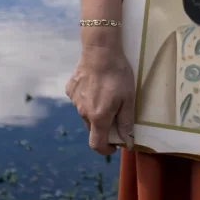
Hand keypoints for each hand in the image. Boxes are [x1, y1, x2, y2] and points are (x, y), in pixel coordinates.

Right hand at [65, 30, 135, 155]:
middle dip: (104, 127)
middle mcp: (83, 112)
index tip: (114, 145)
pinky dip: (88, 98)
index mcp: (98, 117)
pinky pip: (80, 100)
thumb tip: (127, 141)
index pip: (97, 144)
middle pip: (93, 128)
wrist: (100, 50)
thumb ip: (126, 122)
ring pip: (86, 114)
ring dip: (95, 111)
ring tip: (107, 94)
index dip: (106, 149)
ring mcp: (74, 101)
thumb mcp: (128, 98)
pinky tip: (96, 84)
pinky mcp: (70, 89)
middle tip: (116, 112)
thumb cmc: (118, 74)